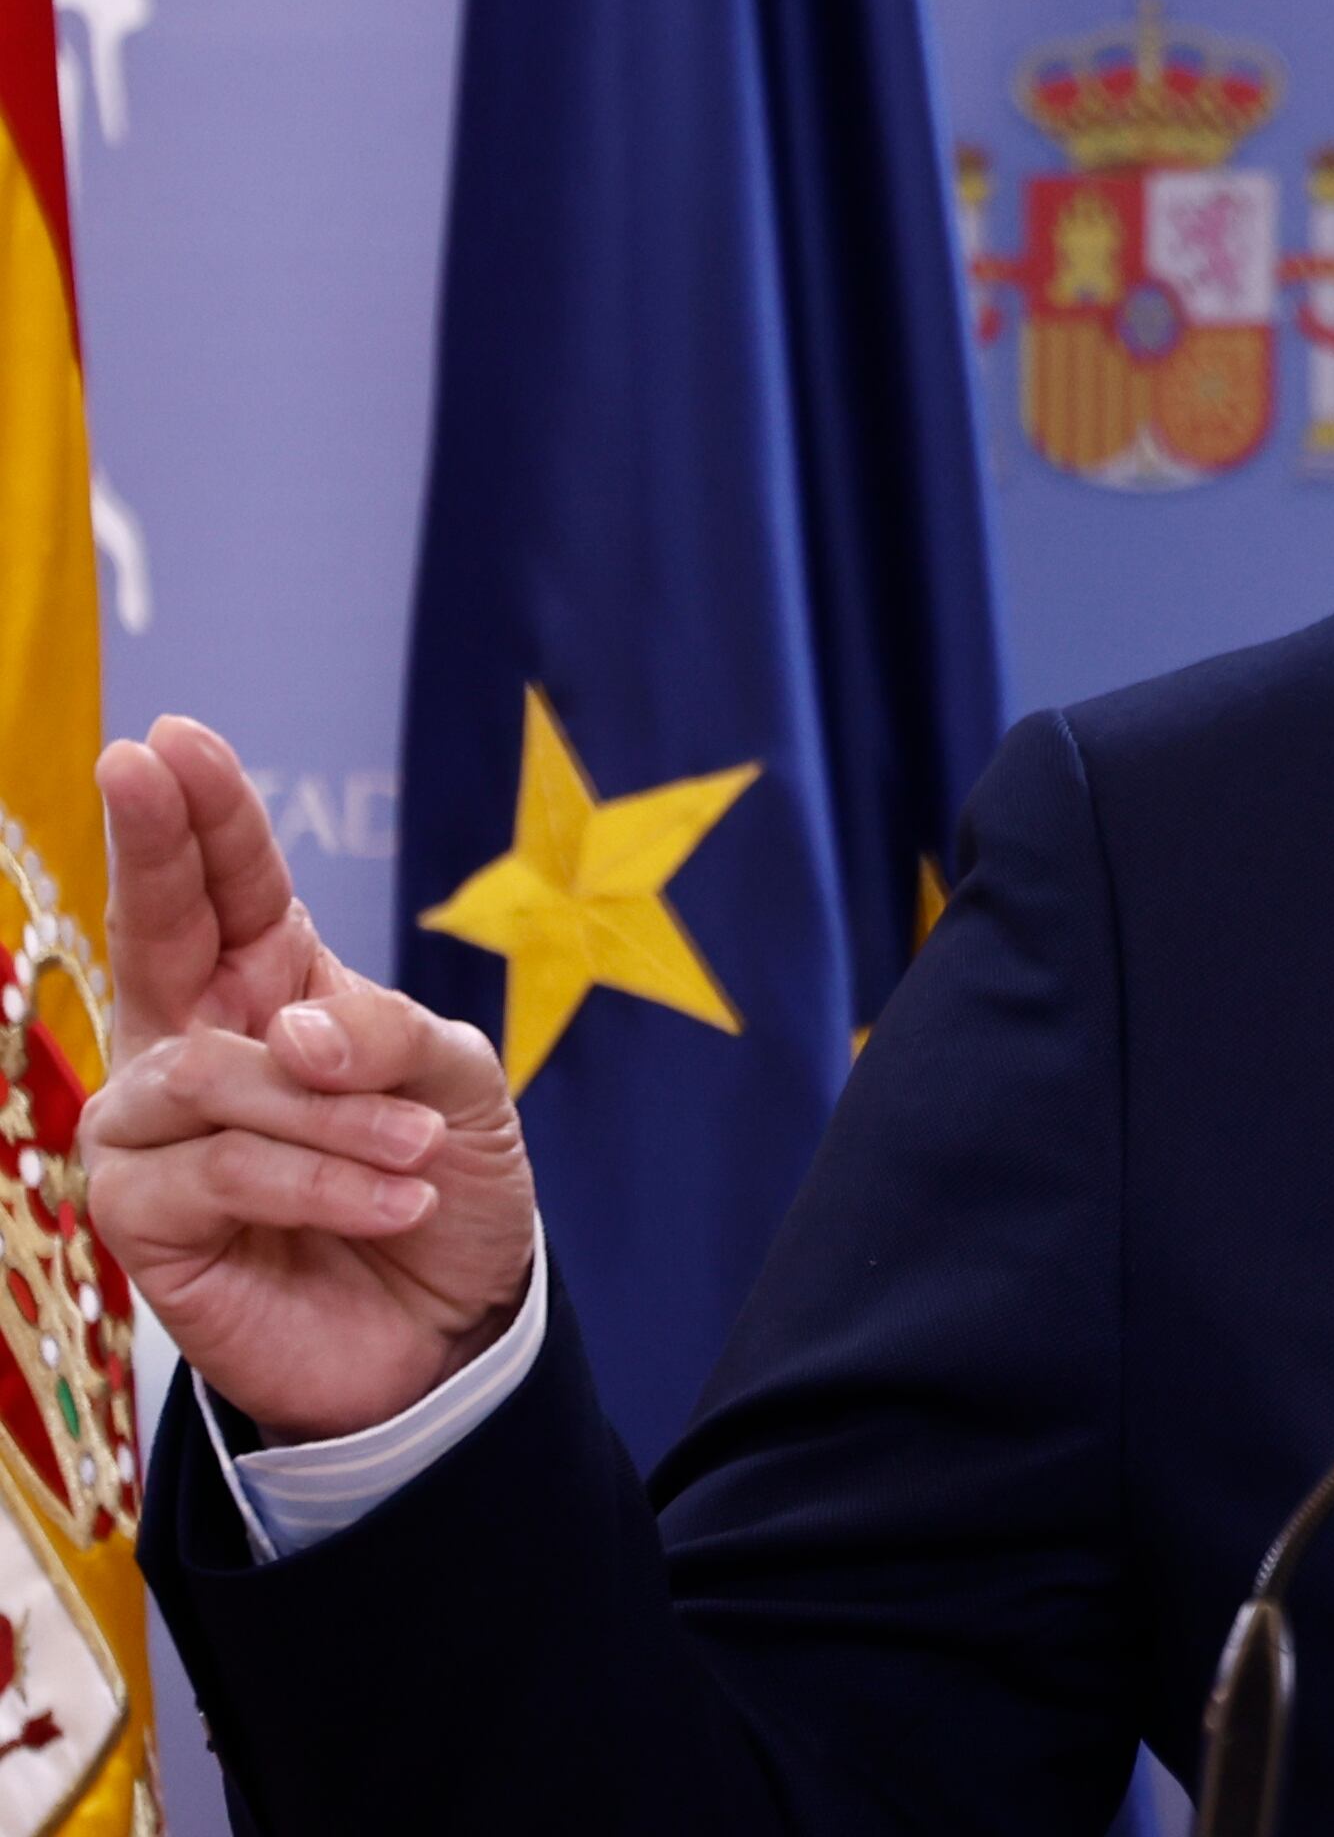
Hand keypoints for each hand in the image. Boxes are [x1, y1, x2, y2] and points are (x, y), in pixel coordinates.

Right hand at [80, 717, 536, 1443]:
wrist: (449, 1326)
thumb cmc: (442, 1183)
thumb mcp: (460, 1084)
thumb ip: (389, 1034)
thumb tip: (288, 1031)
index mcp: (271, 991)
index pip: (226, 887)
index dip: (198, 815)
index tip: (167, 740)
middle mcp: (196, 1049)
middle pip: (154, 932)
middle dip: (151, 844)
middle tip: (138, 767)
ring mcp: (158, 1135)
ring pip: (215, 1076)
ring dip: (333, 1111)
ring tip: (419, 1147)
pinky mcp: (146, 1222)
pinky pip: (215, 1171)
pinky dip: (318, 1179)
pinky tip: (391, 1200)